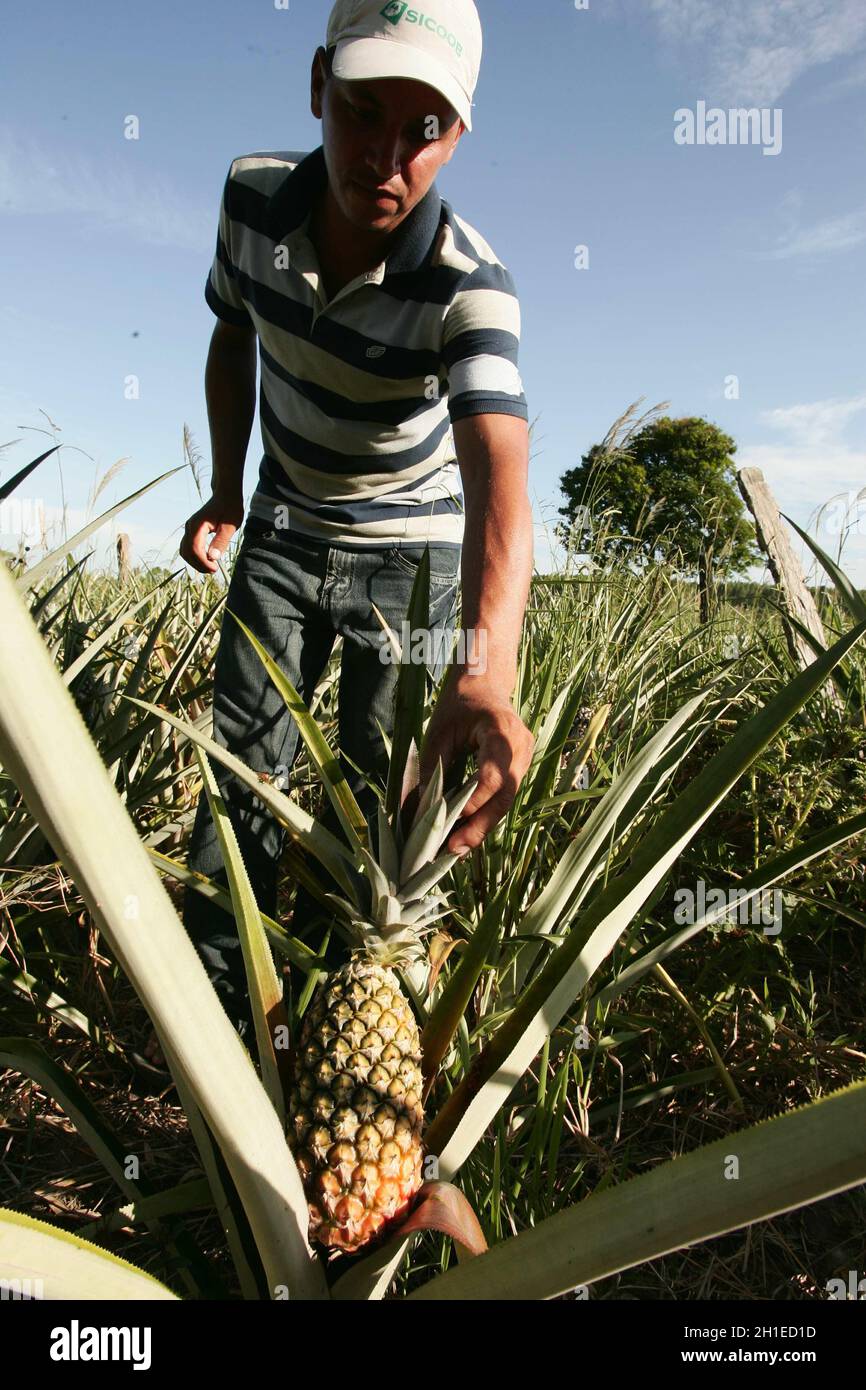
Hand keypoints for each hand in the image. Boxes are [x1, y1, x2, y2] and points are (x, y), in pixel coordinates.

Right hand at [180, 494, 244, 574]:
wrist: (225, 494)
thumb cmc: (230, 507)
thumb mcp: (229, 526)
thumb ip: (221, 541)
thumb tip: (213, 557)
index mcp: (198, 525)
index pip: (195, 549)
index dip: (203, 562)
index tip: (215, 568)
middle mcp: (190, 526)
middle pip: (187, 552)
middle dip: (199, 564)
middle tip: (214, 570)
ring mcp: (189, 528)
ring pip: (185, 550)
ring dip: (195, 562)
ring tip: (210, 566)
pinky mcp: (192, 530)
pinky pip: (187, 546)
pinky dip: (194, 556)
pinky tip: (207, 559)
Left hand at [418, 673, 534, 855]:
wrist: (485, 684)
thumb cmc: (459, 704)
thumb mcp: (438, 732)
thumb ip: (430, 768)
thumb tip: (417, 809)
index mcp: (501, 731)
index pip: (492, 775)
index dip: (473, 801)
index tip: (449, 818)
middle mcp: (521, 747)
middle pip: (504, 796)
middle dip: (479, 825)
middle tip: (454, 849)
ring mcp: (525, 758)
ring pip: (506, 800)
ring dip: (482, 825)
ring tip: (457, 847)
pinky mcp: (521, 767)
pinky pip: (504, 795)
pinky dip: (486, 813)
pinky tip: (467, 831)